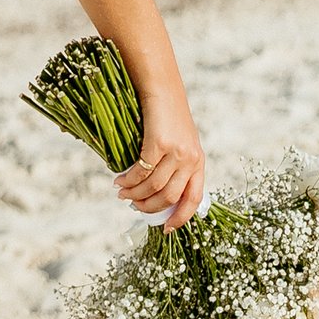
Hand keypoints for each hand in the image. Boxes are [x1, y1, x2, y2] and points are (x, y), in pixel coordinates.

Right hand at [118, 89, 205, 228]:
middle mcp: (191, 160)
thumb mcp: (180, 142)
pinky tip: (119, 179)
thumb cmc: (167, 115)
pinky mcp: (160, 143)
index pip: (194, 199)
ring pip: (154, 186)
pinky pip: (142, 171)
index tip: (166, 230)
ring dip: (134, 194)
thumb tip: (154, 192)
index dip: (180, 218)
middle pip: (169, 197)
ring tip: (121, 192)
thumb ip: (174, 165)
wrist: (162, 88)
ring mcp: (177, 152)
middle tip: (133, 205)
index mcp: (199, 162)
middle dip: (149, 207)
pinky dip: (128, 180)